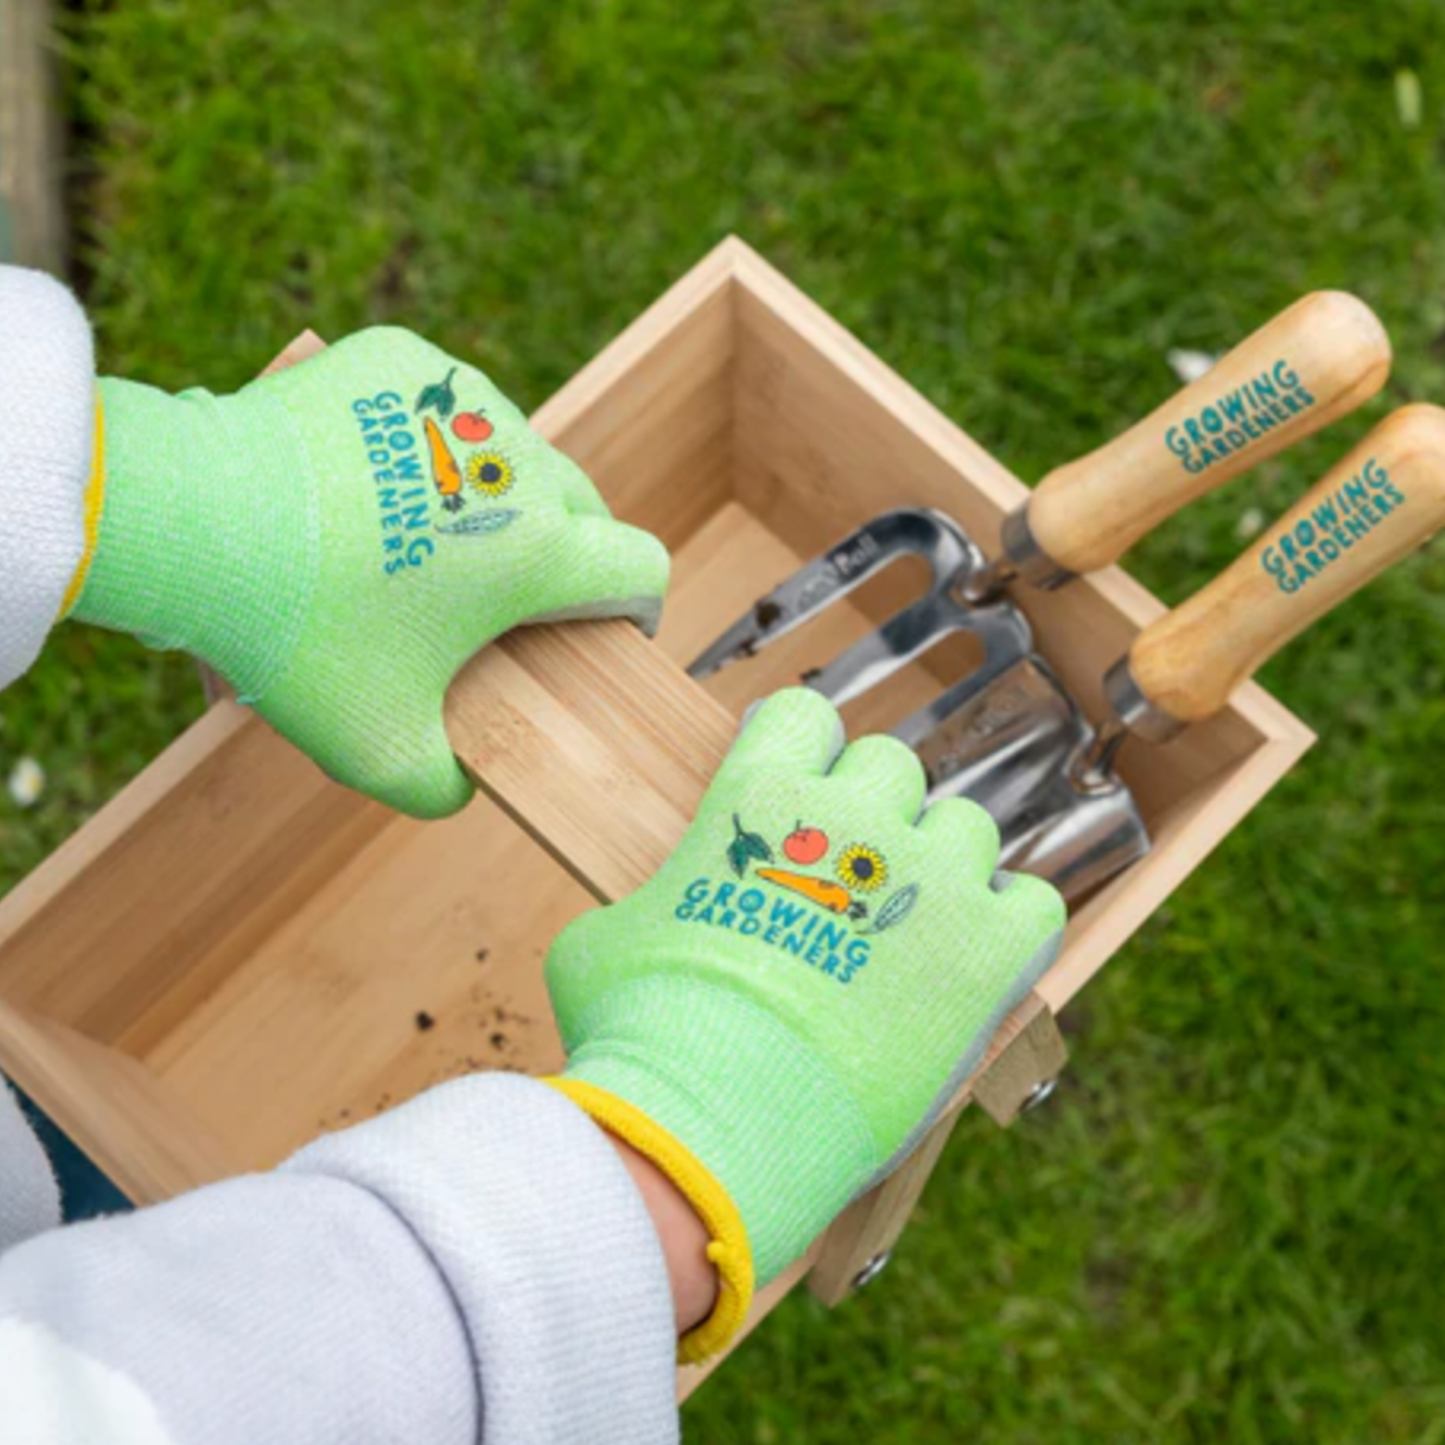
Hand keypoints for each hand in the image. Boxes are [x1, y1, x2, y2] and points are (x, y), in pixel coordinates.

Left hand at [68, 329, 669, 817]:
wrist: (192, 519)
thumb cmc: (295, 635)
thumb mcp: (375, 749)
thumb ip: (445, 786)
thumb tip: (464, 781)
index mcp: (539, 552)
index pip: (642, 569)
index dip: (638, 607)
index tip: (611, 626)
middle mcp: (520, 464)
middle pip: (584, 508)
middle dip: (563, 553)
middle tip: (501, 597)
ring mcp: (463, 402)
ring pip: (515, 454)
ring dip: (494, 497)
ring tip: (424, 540)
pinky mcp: (405, 364)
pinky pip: (448, 408)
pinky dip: (431, 446)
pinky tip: (377, 483)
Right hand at [545, 687, 1065, 1359]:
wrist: (713, 1122)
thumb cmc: (641, 1032)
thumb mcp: (598, 946)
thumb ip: (646, 906)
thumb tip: (650, 920)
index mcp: (763, 797)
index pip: (805, 715)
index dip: (802, 752)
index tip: (797, 794)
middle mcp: (855, 819)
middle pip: (892, 766)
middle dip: (872, 812)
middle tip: (847, 882)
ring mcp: (931, 881)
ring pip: (968, 827)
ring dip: (943, 866)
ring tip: (912, 931)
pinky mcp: (987, 953)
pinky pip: (1033, 903)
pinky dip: (1009, 925)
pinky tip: (973, 962)